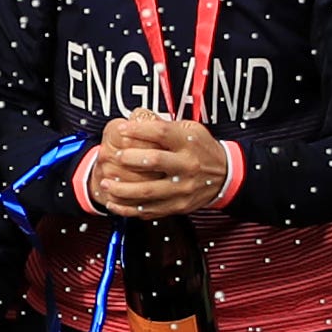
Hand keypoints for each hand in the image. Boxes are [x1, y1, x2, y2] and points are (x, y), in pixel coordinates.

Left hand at [89, 111, 233, 219]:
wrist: (225, 175)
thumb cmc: (203, 149)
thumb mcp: (191, 130)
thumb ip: (165, 127)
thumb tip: (135, 121)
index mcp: (188, 143)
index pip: (161, 133)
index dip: (138, 130)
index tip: (121, 129)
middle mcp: (186, 166)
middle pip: (153, 161)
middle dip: (128, 159)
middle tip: (111, 157)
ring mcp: (182, 188)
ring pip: (148, 191)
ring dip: (122, 189)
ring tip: (106, 184)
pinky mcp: (178, 206)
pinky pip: (150, 210)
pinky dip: (129, 209)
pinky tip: (115, 204)